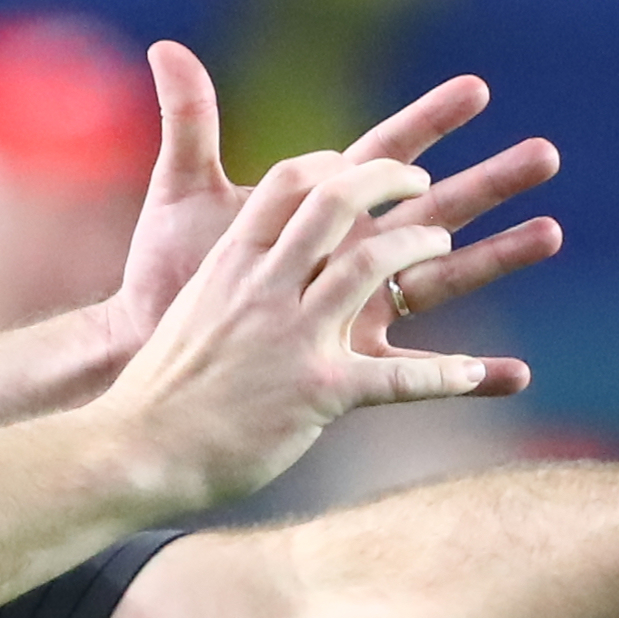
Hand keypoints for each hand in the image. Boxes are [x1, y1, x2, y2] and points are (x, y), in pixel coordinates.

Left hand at [92, 43, 563, 364]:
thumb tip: (167, 47)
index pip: (383, 154)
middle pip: (432, 207)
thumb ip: (190, 123)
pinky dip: (466, 377)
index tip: (477, 88)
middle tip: (546, 154)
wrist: (144, 350)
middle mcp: (347, 256)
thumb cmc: (163, 273)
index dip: (429, 121)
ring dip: (498, 257)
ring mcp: (353, 308)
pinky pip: (416, 373)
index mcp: (316, 210)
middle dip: (488, 180)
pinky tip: (513, 377)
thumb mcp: (181, 196)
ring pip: (443, 278)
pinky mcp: (347, 366)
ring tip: (552, 232)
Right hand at [94, 150, 526, 515]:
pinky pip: (397, 377)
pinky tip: (487, 373)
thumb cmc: (157, 389)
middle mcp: (264, 288)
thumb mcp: (186, 311)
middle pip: (336, 204)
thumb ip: (223, 275)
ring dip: (421, 249)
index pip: (289, 185)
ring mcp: (292, 337)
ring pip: (370, 267)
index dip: (334, 166)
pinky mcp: (317, 391)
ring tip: (448, 248)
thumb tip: (239, 260)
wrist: (132, 451)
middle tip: (424, 185)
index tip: (362, 167)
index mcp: (231, 265)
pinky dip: (449, 375)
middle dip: (390, 181)